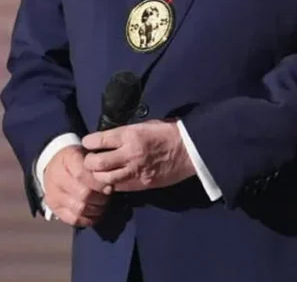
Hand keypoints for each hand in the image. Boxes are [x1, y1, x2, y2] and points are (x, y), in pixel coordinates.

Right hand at [42, 146, 111, 226]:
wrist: (56, 165)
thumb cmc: (80, 159)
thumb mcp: (89, 152)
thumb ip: (100, 162)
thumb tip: (114, 175)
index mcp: (67, 159)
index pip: (82, 174)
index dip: (99, 183)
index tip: (110, 187)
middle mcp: (57, 177)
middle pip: (83, 194)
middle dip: (101, 197)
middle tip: (109, 196)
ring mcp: (53, 195)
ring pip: (79, 208)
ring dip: (97, 209)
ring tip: (104, 204)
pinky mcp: (54, 208)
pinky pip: (73, 219)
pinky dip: (88, 219)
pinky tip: (97, 214)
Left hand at [81, 121, 195, 191]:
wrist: (191, 150)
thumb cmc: (170, 133)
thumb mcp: (146, 126)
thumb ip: (127, 134)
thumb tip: (109, 139)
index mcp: (130, 135)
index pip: (96, 141)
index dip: (89, 142)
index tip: (90, 143)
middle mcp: (128, 154)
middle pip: (94, 163)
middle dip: (89, 161)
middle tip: (92, 160)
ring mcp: (134, 171)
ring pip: (103, 179)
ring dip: (100, 175)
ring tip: (103, 171)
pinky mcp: (141, 184)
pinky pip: (119, 187)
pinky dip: (113, 183)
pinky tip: (116, 178)